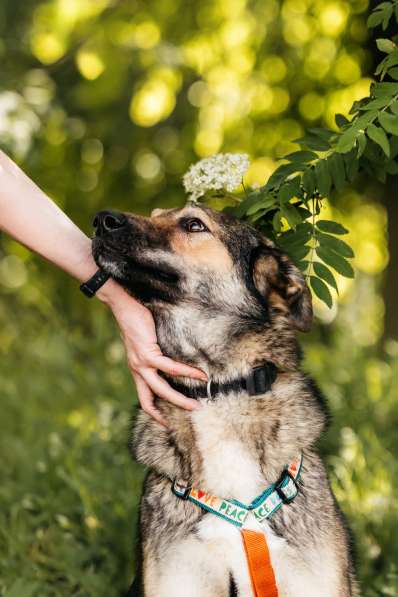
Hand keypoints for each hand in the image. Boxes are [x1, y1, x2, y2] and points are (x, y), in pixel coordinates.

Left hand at [98, 280, 206, 425]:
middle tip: (190, 414)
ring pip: (162, 389)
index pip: (144, 398)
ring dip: (180, 399)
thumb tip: (174, 359)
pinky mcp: (147, 355)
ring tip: (197, 404)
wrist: (124, 308)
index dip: (154, 413)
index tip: (166, 423)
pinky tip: (200, 374)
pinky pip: (171, 368)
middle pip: (152, 399)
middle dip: (172, 409)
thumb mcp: (145, 343)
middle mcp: (137, 370)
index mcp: (137, 370)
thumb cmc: (137, 321)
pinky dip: (187, 372)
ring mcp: (141, 364)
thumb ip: (155, 354)